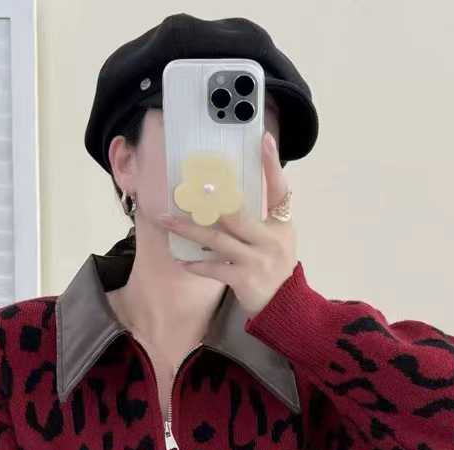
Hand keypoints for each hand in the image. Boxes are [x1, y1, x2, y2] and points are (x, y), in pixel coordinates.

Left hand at [157, 130, 297, 317]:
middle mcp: (270, 239)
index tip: (262, 138)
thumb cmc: (275, 270)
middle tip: (185, 189)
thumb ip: (261, 219)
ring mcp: (257, 260)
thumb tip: (229, 198)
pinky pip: (214, 269)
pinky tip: (181, 260)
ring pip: (217, 240)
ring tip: (167, 221)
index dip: (272, 164)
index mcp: (281, 225)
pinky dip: (197, 265)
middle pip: (236, 214)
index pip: (279, 189)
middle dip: (207, 201)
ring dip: (189, 230)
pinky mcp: (245, 280)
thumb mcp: (278, 239)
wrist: (285, 308)